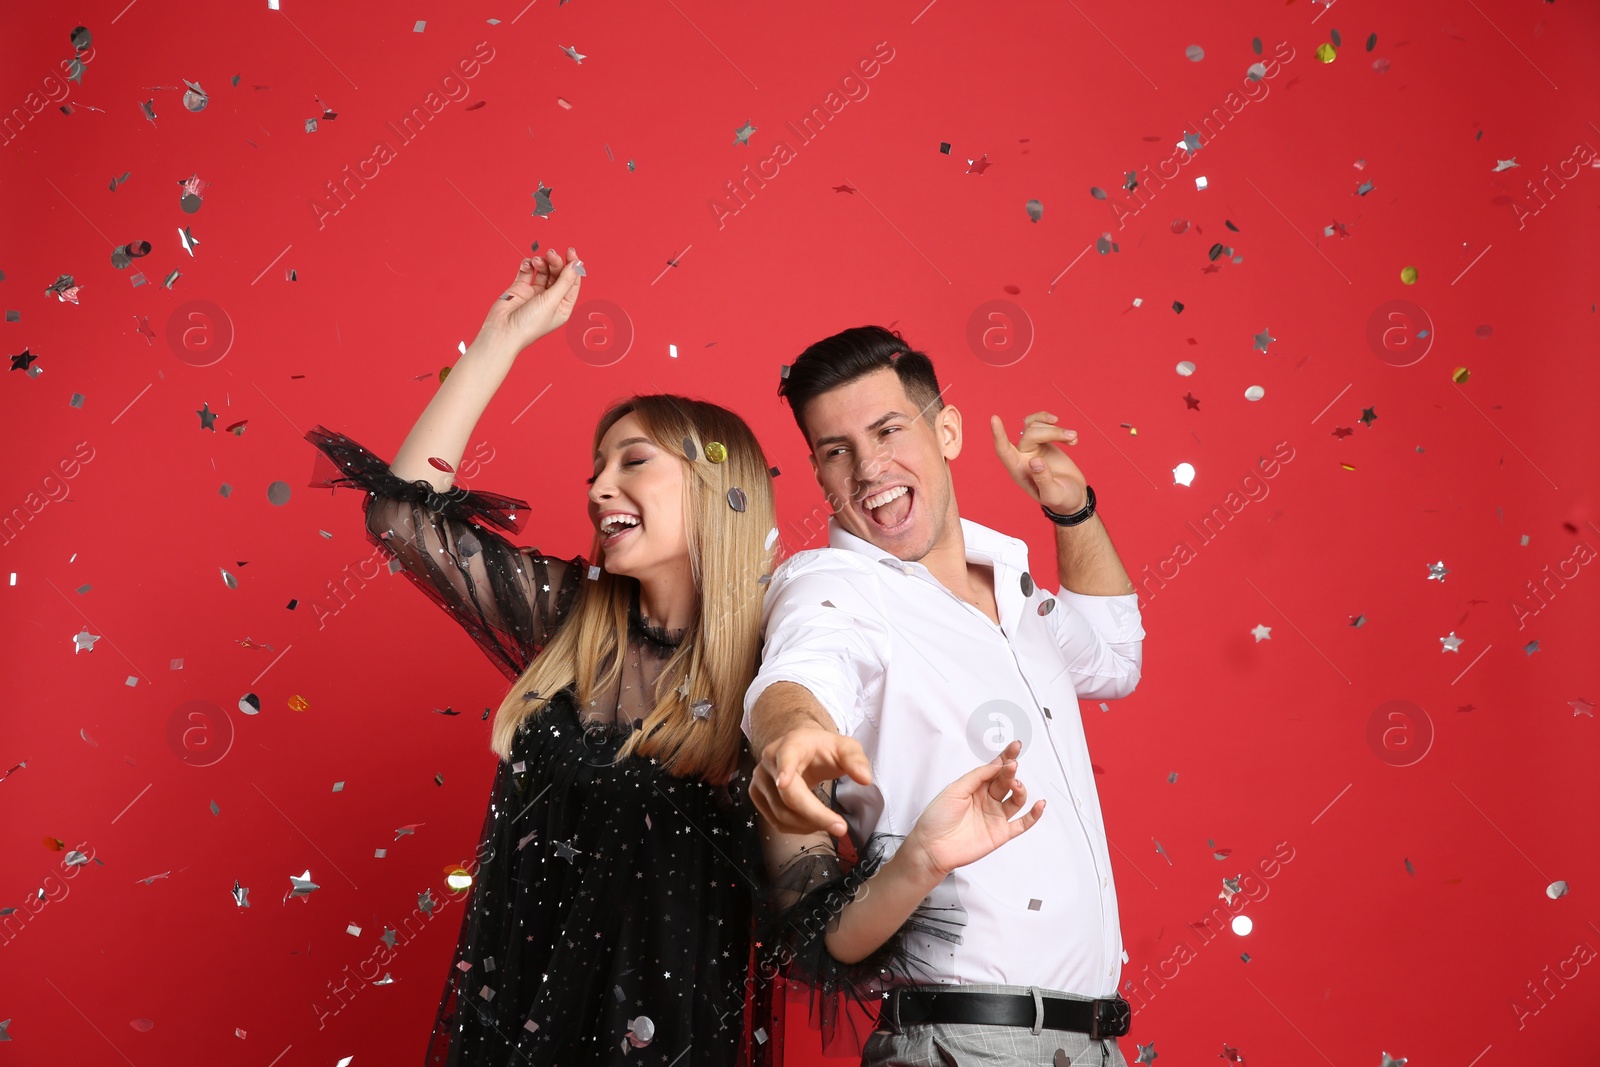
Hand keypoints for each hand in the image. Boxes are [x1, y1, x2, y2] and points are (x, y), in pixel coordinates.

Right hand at [473, 247, 583, 355]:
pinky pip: (527, 272)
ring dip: (542, 263)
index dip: (572, 266)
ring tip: (537, 260)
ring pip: (543, 272)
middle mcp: (550, 299)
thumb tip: (577, 264)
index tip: (570, 252)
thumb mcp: (552, 301)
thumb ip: (564, 281)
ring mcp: (535, 293)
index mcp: (563, 306)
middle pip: (558, 274)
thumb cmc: (529, 324)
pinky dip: (528, 265)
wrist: (503, 331)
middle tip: (551, 253)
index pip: (572, 282)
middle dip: (556, 262)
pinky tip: (527, 264)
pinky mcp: (520, 288)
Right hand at [750, 726, 872, 837]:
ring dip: (808, 825)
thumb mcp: (845, 747)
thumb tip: (865, 779)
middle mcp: (769, 761)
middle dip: (815, 815)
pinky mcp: (757, 795)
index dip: (784, 769)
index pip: (785, 756)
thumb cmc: (822, 748)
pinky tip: (813, 823)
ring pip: (780, 813)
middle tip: (840, 828)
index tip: (784, 782)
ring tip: (830, 823)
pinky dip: (796, 828)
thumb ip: (856, 760)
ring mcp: (759, 779)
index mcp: (791, 744)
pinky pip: (775, 821)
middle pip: (788, 795)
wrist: (800, 747)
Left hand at [903, 740, 1044, 879]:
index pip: (995, 769)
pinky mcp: (1000, 833)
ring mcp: (995, 816)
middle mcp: (987, 800)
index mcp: (975, 787)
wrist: (931, 848)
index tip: (1015, 747)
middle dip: (1010, 771)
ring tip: (1015, 784)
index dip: (1006, 757)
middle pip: (1006, 782)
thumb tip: (996, 764)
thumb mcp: (954, 790)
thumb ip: (977, 776)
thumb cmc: (936, 819)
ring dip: (1020, 789)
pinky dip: (1033, 815)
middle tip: (1012, 765)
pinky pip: (1021, 824)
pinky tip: (1039, 805)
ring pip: (1016, 800)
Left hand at [989, 411, 1086, 513]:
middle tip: (1072, 437)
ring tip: (1073, 438)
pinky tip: (1071, 438)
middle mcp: (1022, 457)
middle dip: (1051, 432)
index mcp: (1019, 471)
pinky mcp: (1043, 442)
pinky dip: (1056, 426)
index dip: (998, 435)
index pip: (1003, 451)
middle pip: (1029, 434)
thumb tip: (1034, 461)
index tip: (994, 418)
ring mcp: (1032, 448)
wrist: (1074, 495)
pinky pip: (1042, 424)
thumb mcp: (1054, 495)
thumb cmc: (1062, 500)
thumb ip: (1044, 480)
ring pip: (1036, 425)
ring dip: (1056, 429)